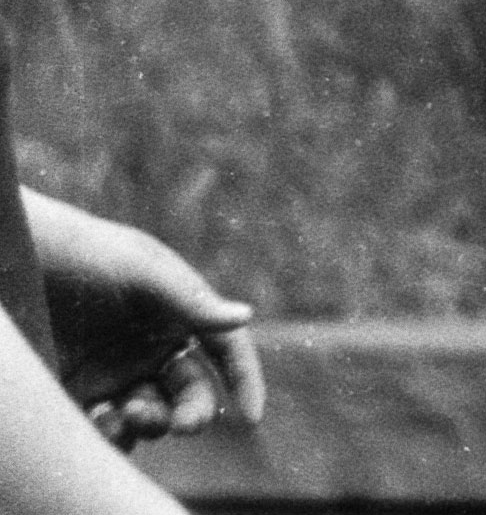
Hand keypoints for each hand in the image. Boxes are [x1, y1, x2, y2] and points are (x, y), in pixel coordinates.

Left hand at [26, 193, 263, 446]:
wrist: (25, 265)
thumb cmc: (91, 257)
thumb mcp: (144, 274)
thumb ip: (192, 301)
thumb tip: (246, 316)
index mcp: (180, 313)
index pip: (225, 348)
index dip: (243, 379)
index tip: (251, 416)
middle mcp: (154, 347)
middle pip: (190, 392)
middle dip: (192, 413)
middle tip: (181, 424)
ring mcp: (117, 373)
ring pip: (150, 415)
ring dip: (150, 423)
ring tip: (129, 414)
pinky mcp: (80, 393)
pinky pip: (106, 428)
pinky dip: (112, 436)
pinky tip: (103, 423)